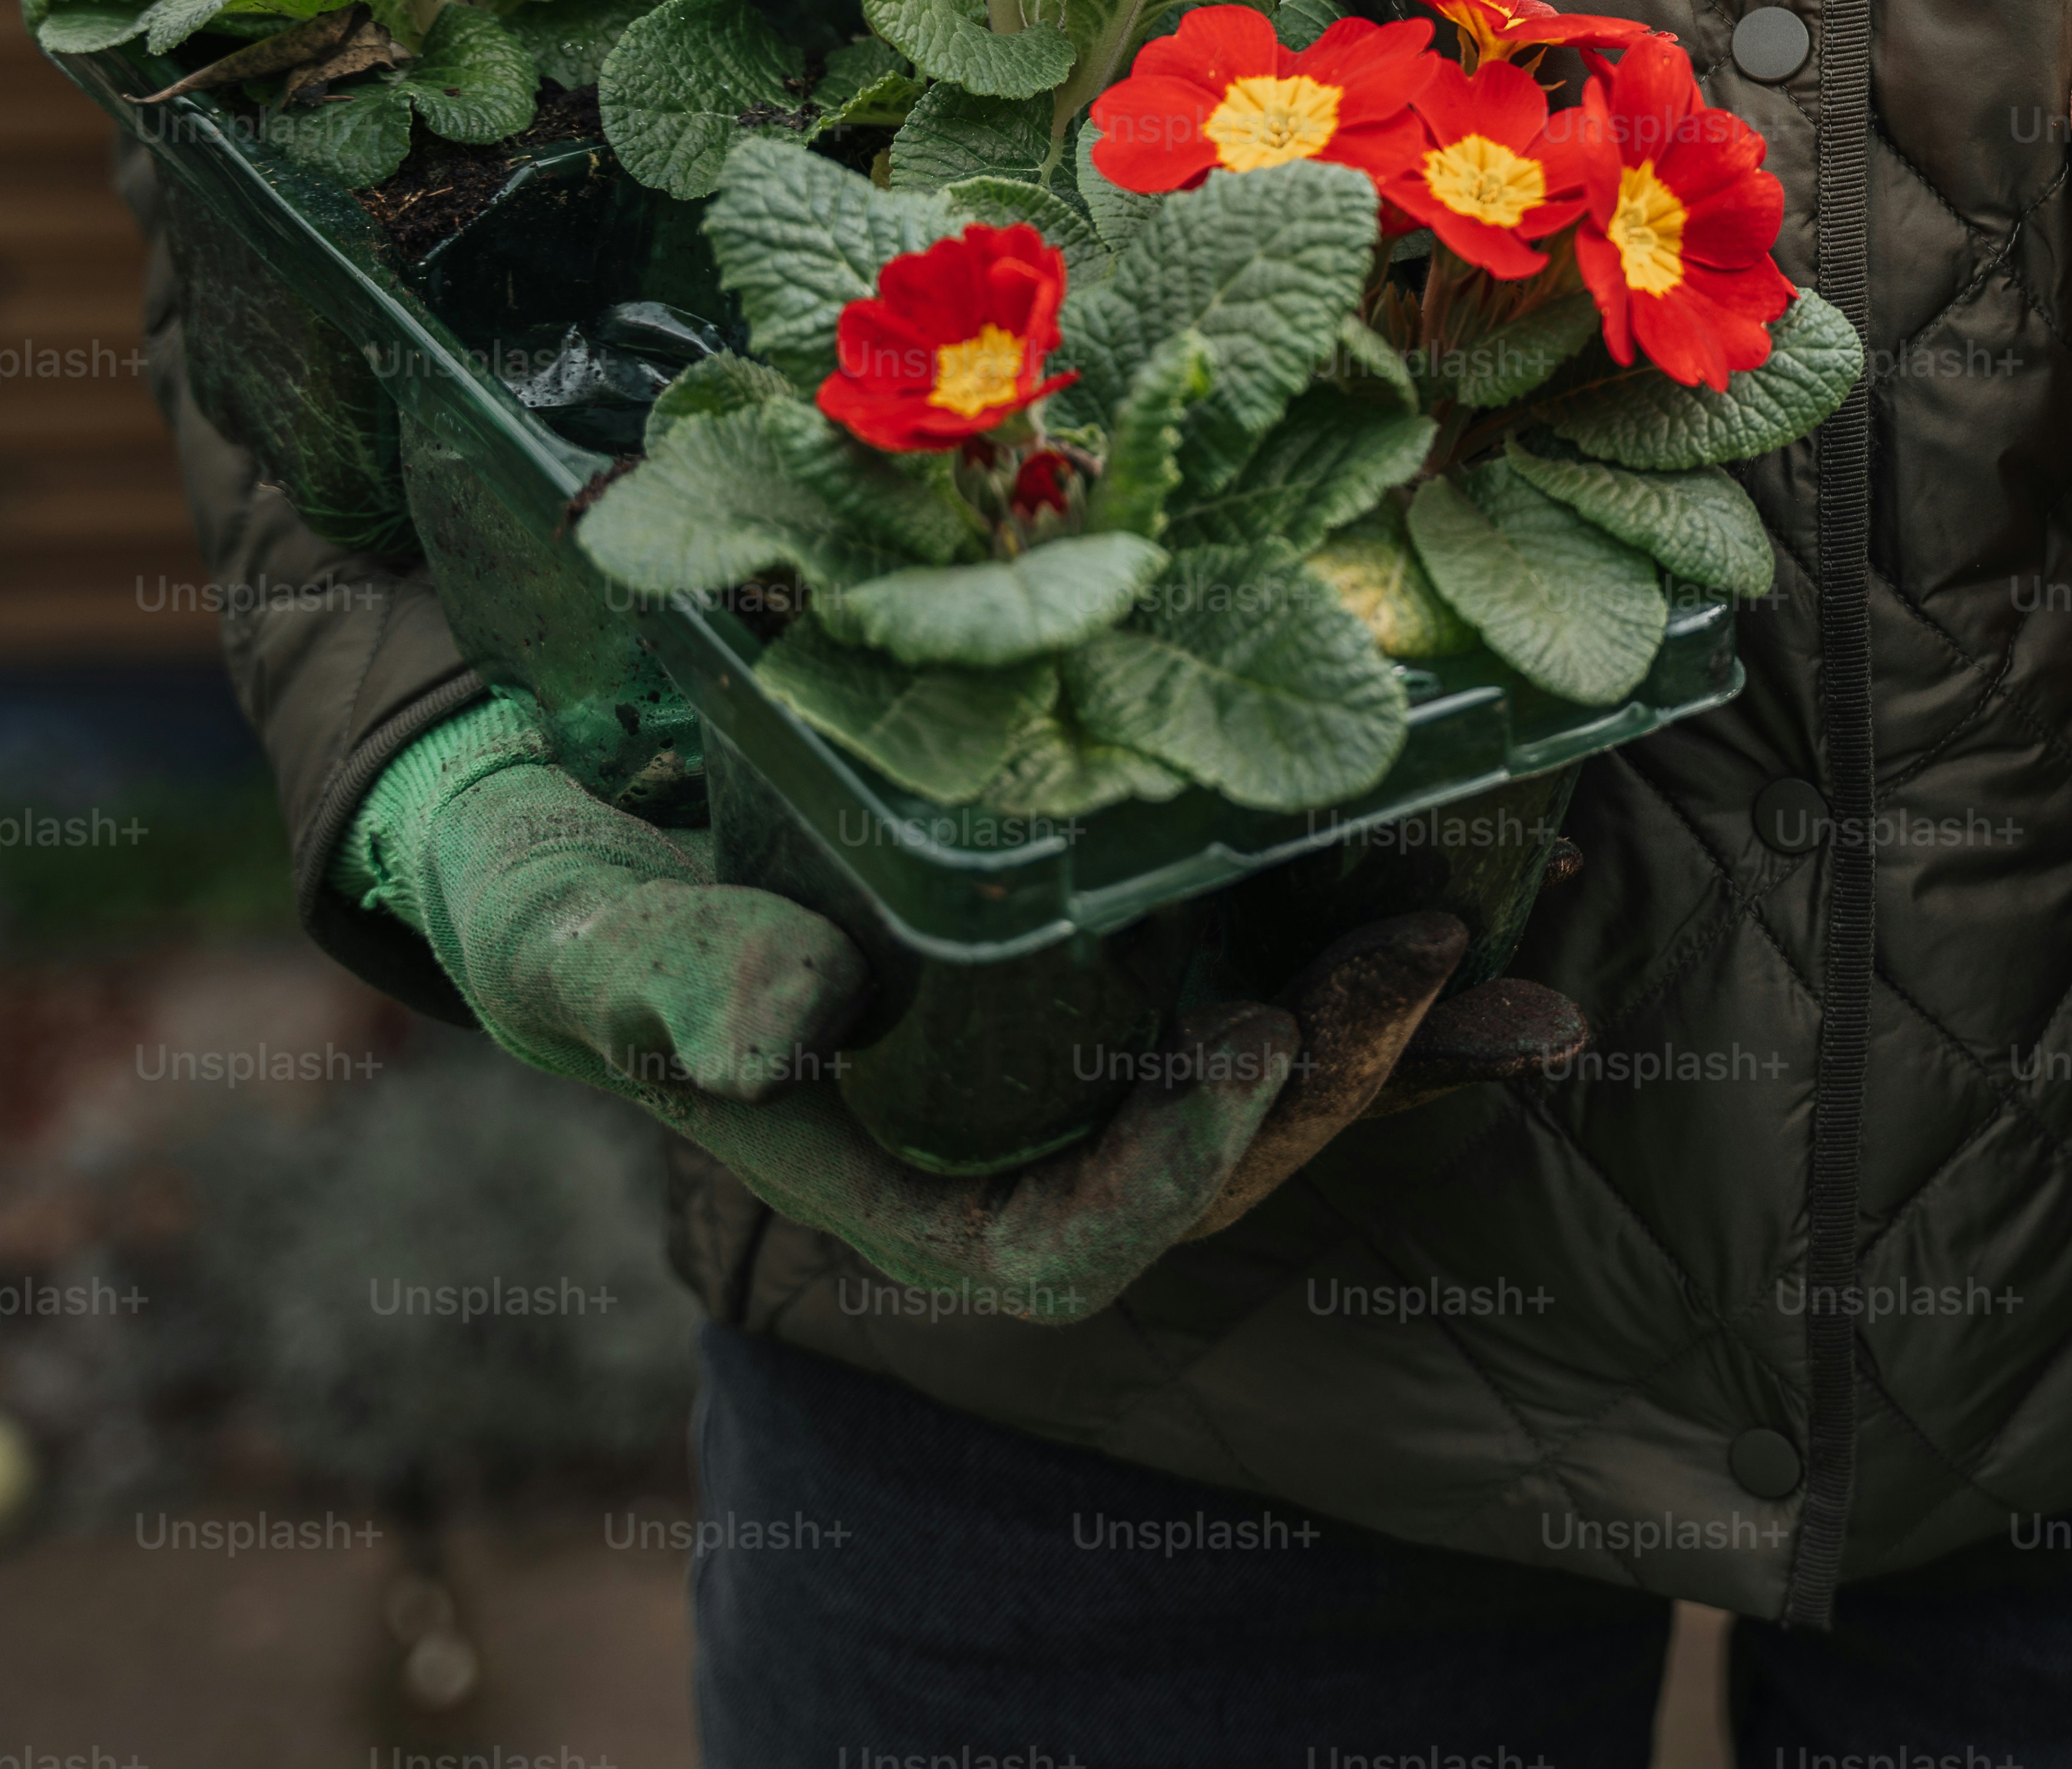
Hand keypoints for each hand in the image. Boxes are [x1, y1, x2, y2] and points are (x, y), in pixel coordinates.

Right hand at [352, 700, 1577, 1316]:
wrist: (586, 820)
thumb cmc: (569, 909)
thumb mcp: (586, 947)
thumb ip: (672, 991)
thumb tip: (780, 1027)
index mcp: (898, 1189)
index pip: (1064, 1252)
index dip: (1167, 1178)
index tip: (1242, 1044)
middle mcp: (1014, 1140)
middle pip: (1213, 1169)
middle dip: (1329, 1077)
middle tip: (1409, 955)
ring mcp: (1083, 1054)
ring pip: (1275, 1090)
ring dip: (1398, 1038)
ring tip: (1492, 952)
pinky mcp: (1121, 951)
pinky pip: (1276, 981)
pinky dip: (1383, 974)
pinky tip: (1502, 914)